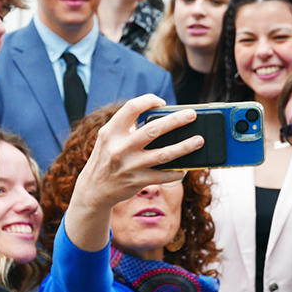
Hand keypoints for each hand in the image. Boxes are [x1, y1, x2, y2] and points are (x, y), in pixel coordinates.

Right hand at [64, 94, 203, 251]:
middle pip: (152, 129)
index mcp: (111, 131)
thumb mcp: (109, 138)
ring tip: (199, 140)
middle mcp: (119, 147)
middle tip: (192, 115)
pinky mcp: (137, 181)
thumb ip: (128, 127)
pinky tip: (187, 167)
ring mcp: (129, 166)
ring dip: (184, 147)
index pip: (132, 108)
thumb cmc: (107, 158)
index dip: (149, 100)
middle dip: (176, 121)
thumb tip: (162, 118)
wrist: (93, 190)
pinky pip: (163, 176)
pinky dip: (177, 171)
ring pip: (163, 154)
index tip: (163, 103)